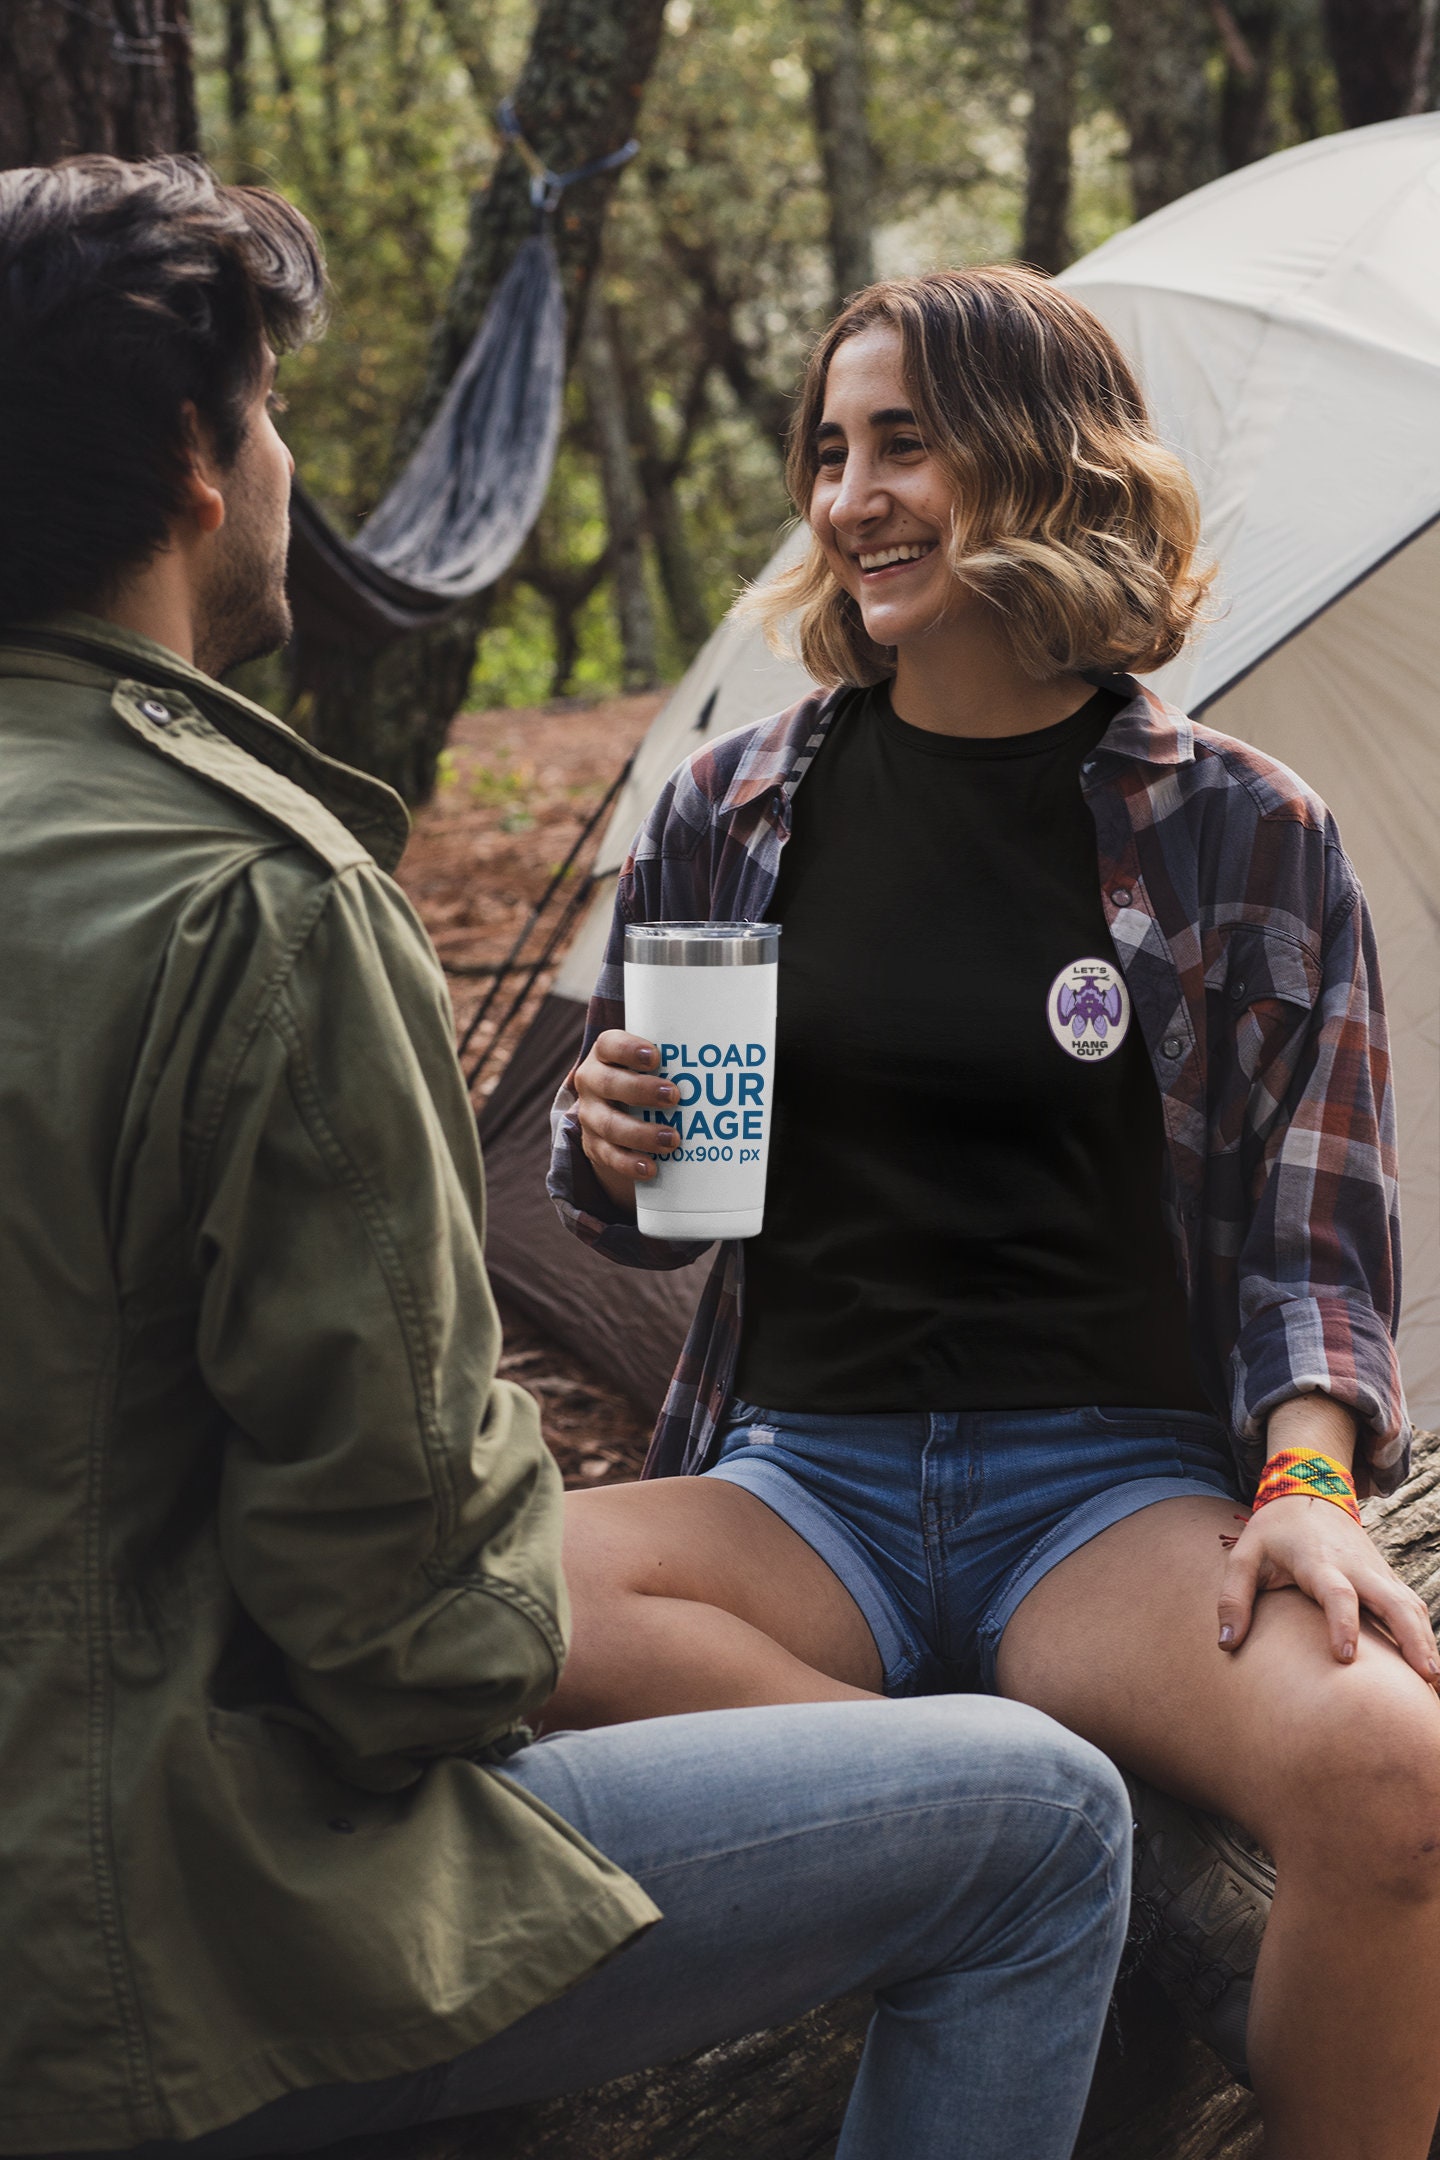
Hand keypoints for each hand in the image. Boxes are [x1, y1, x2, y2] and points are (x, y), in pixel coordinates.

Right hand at [573, 1029, 681, 1209]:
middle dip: (641, 1091)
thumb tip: (740, 1055)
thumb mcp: (657, 1065)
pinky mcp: (594, 1145)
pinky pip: (608, 1156)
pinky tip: (650, 1167)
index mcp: (606, 1055)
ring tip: (672, 1140)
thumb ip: (682, 1059)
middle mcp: (592, 1082)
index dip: (629, 1050)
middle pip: (608, 1084)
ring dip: (640, 1133)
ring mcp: (590, 1115)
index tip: (657, 1057)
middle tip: (674, 1097)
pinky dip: (629, 1163)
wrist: (618, 1112)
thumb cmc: (649, 1080)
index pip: (609, 1044)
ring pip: (608, 1124)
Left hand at [1218, 1494, 1439, 1685]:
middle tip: (1426, 1677)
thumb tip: (1226, 1644)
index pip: (1337, 1594)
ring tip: (1436, 1684)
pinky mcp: (1387, 1577)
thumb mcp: (1243, 1557)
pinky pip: (1412, 1606)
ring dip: (1426, 1641)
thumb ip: (1232, 1599)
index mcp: (1319, 1561)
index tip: (1345, 1657)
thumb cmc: (1272, 1532)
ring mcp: (1377, 1571)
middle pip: (1394, 1601)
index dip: (1342, 1623)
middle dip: (1412, 1638)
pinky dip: (1424, 1634)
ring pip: (1411, 1605)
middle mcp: (1356, 1567)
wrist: (1309, 1491)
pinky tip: (1429, 1667)